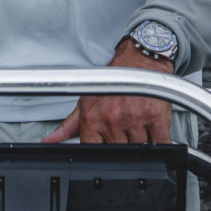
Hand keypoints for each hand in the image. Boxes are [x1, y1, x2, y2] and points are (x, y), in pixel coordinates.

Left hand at [41, 39, 173, 143]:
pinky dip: (160, 144)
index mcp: (93, 117)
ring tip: (138, 128)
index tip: (105, 146)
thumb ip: (68, 125)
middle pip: (117, 151)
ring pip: (138, 149)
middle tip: (124, 132)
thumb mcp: (86, 101)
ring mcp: (135, 118)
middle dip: (121, 145)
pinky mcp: (156, 117)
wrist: (139, 59)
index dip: (99, 151)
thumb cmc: (112, 80)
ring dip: (140, 143)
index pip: (91, 148)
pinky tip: (155, 135)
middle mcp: (112, 118)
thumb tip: (50, 141)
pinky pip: (160, 143)